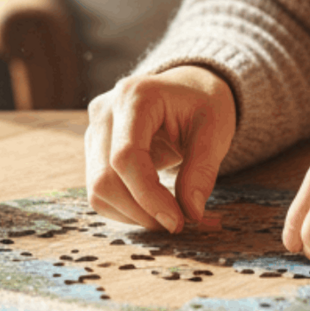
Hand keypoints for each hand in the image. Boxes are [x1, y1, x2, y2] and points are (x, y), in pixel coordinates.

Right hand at [85, 65, 236, 233]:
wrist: (188, 87)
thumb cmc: (203, 103)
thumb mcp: (215, 129)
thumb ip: (202, 170)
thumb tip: (191, 214)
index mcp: (135, 97)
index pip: (126, 157)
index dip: (148, 196)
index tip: (177, 222)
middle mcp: (105, 111)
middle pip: (105, 178)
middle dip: (141, 211)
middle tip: (177, 224)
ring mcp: (94, 129)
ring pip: (98, 189)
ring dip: (132, 214)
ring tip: (168, 215)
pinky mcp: (94, 148)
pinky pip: (100, 190)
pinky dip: (125, 208)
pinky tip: (152, 205)